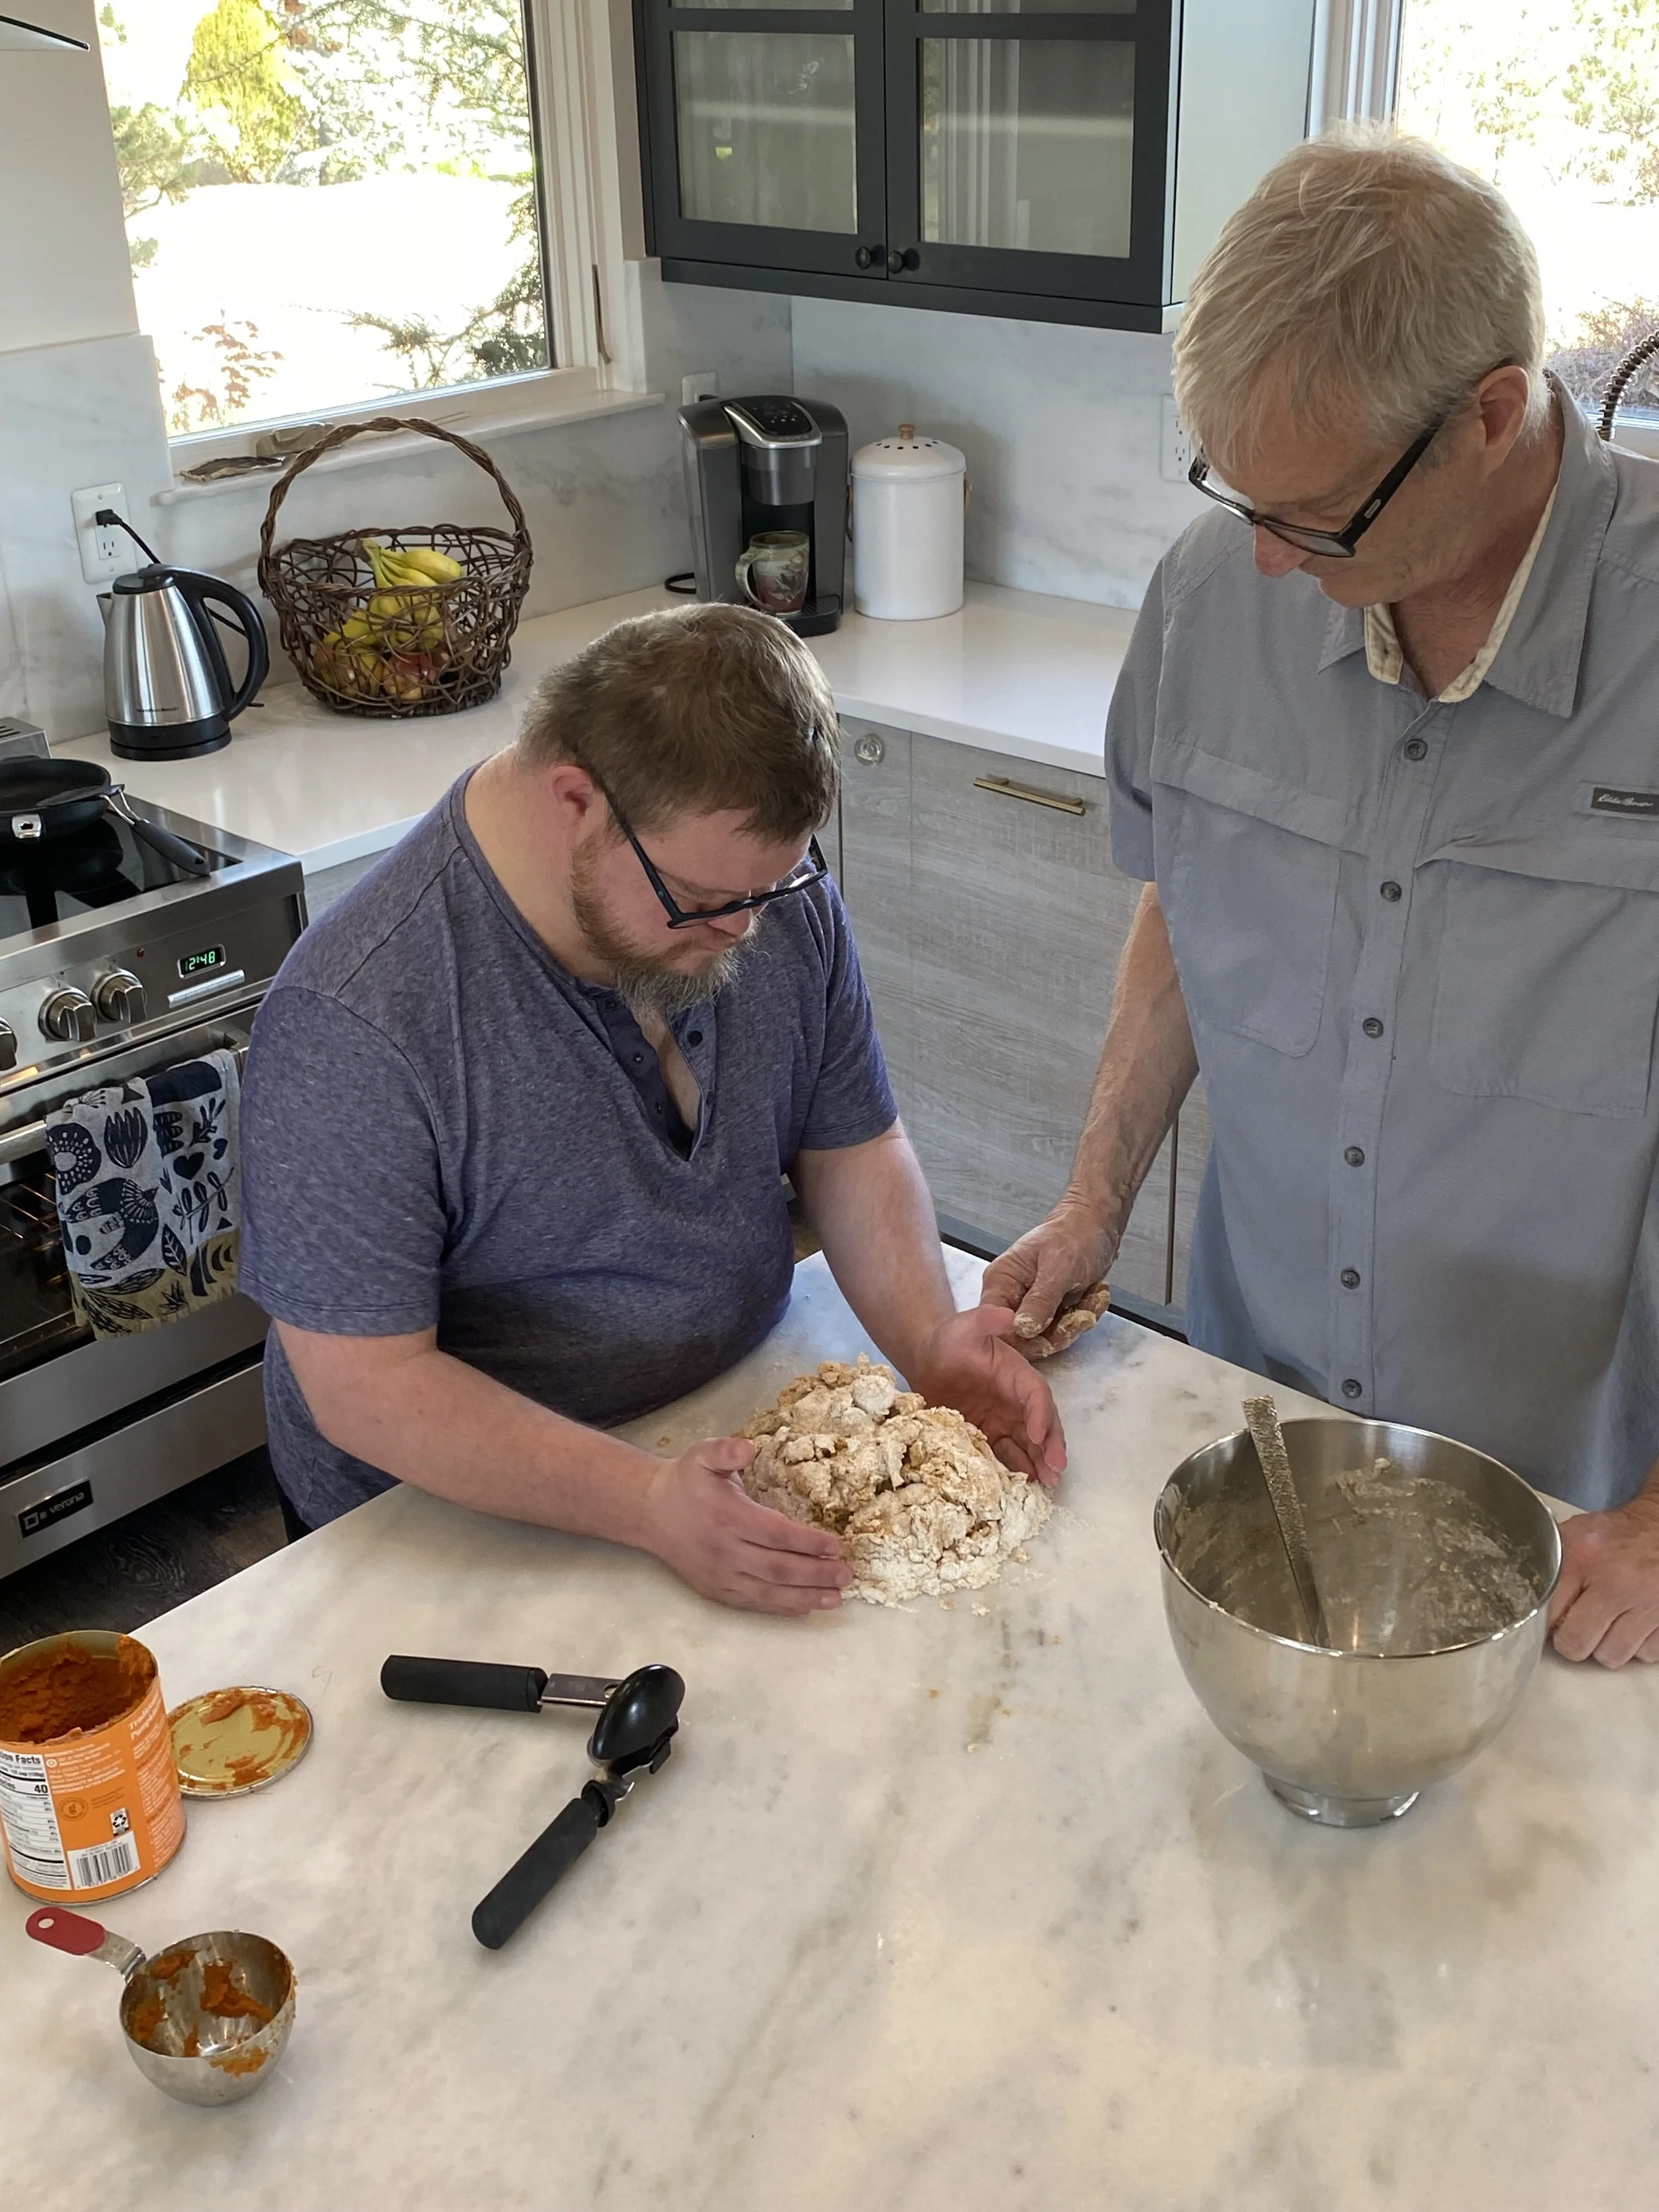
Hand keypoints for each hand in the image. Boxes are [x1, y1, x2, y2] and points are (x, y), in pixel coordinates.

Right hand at [641, 1437, 851, 1616]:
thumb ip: (726, 1450)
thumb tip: (749, 1447)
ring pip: (768, 1592)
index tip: (836, 1546)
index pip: (776, 1534)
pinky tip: (804, 1607)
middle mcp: (725, 1551)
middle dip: (816, 1574)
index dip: (808, 1543)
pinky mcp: (715, 1590)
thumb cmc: (685, 1482)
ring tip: (835, 1599)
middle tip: (846, 1575)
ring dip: (805, 1598)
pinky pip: (752, 1602)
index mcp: (729, 1518)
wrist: (650, 1512)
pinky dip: (780, 1607)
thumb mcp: (702, 1455)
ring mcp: (720, 1575)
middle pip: (778, 1568)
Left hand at [909, 1306, 1066, 1484]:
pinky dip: (1016, 1469)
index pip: (1037, 1394)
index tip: (1037, 1435)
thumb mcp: (966, 1325)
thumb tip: (1008, 1315)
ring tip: (1049, 1484)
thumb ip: (987, 1319)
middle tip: (1057, 1469)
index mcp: (1017, 1374)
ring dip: (1040, 1463)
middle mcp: (1016, 1400)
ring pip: (1029, 1444)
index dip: (1040, 1414)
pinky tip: (1023, 1485)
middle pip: (1041, 1424)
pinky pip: (1005, 1454)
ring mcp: (1004, 1420)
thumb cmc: (949, 1340)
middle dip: (1051, 1446)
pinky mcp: (988, 1436)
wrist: (927, 1359)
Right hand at [980, 1204, 1117, 1348]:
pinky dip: (1084, 1316)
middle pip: (1024, 1338)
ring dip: (1077, 1322)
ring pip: (1048, 1337)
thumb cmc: (1075, 1237)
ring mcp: (1031, 1305)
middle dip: (1059, 1331)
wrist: (1098, 1225)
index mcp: (1001, 1282)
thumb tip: (1021, 1329)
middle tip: (1083, 1315)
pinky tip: (1094, 1295)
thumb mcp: (1059, 1268)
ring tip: (1094, 1295)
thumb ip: (1040, 1300)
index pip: (997, 1325)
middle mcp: (1011, 1296)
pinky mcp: (1051, 1310)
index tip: (1050, 1339)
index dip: (1021, 1340)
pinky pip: (1063, 1329)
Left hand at [1549, 1492, 1658, 1665]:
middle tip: (1576, 1629)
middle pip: (1577, 1643)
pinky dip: (1638, 1647)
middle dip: (1573, 1642)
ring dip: (1606, 1647)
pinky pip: (1645, 1655)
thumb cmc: (1617, 1534)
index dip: (1545, 1624)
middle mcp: (1616, 1582)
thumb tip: (1526, 1598)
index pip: (1549, 1612)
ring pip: (1612, 1656)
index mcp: (1583, 1558)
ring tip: (1608, 1624)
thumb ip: (1551, 1564)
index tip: (1549, 1624)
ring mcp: (1647, 1603)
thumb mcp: (1577, 1534)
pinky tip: (1633, 1625)